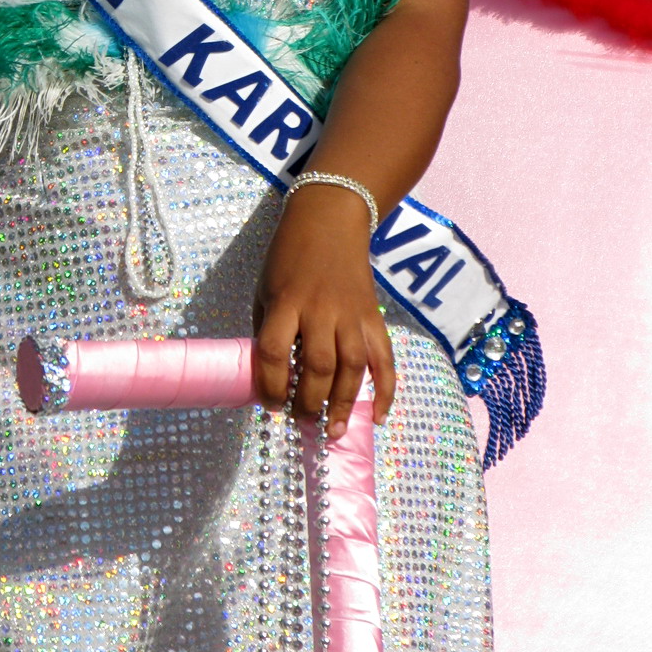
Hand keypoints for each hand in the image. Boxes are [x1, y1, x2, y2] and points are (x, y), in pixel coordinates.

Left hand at [253, 183, 394, 441]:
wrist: (330, 220)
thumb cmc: (288, 256)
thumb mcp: (265, 288)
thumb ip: (269, 329)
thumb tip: (271, 375)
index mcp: (286, 302)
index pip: (275, 351)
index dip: (270, 384)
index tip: (270, 404)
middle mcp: (320, 310)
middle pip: (317, 365)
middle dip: (309, 401)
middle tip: (302, 421)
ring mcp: (350, 314)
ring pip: (352, 366)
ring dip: (343, 403)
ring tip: (333, 431)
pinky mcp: (372, 316)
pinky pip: (384, 356)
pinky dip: (385, 388)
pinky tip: (378, 415)